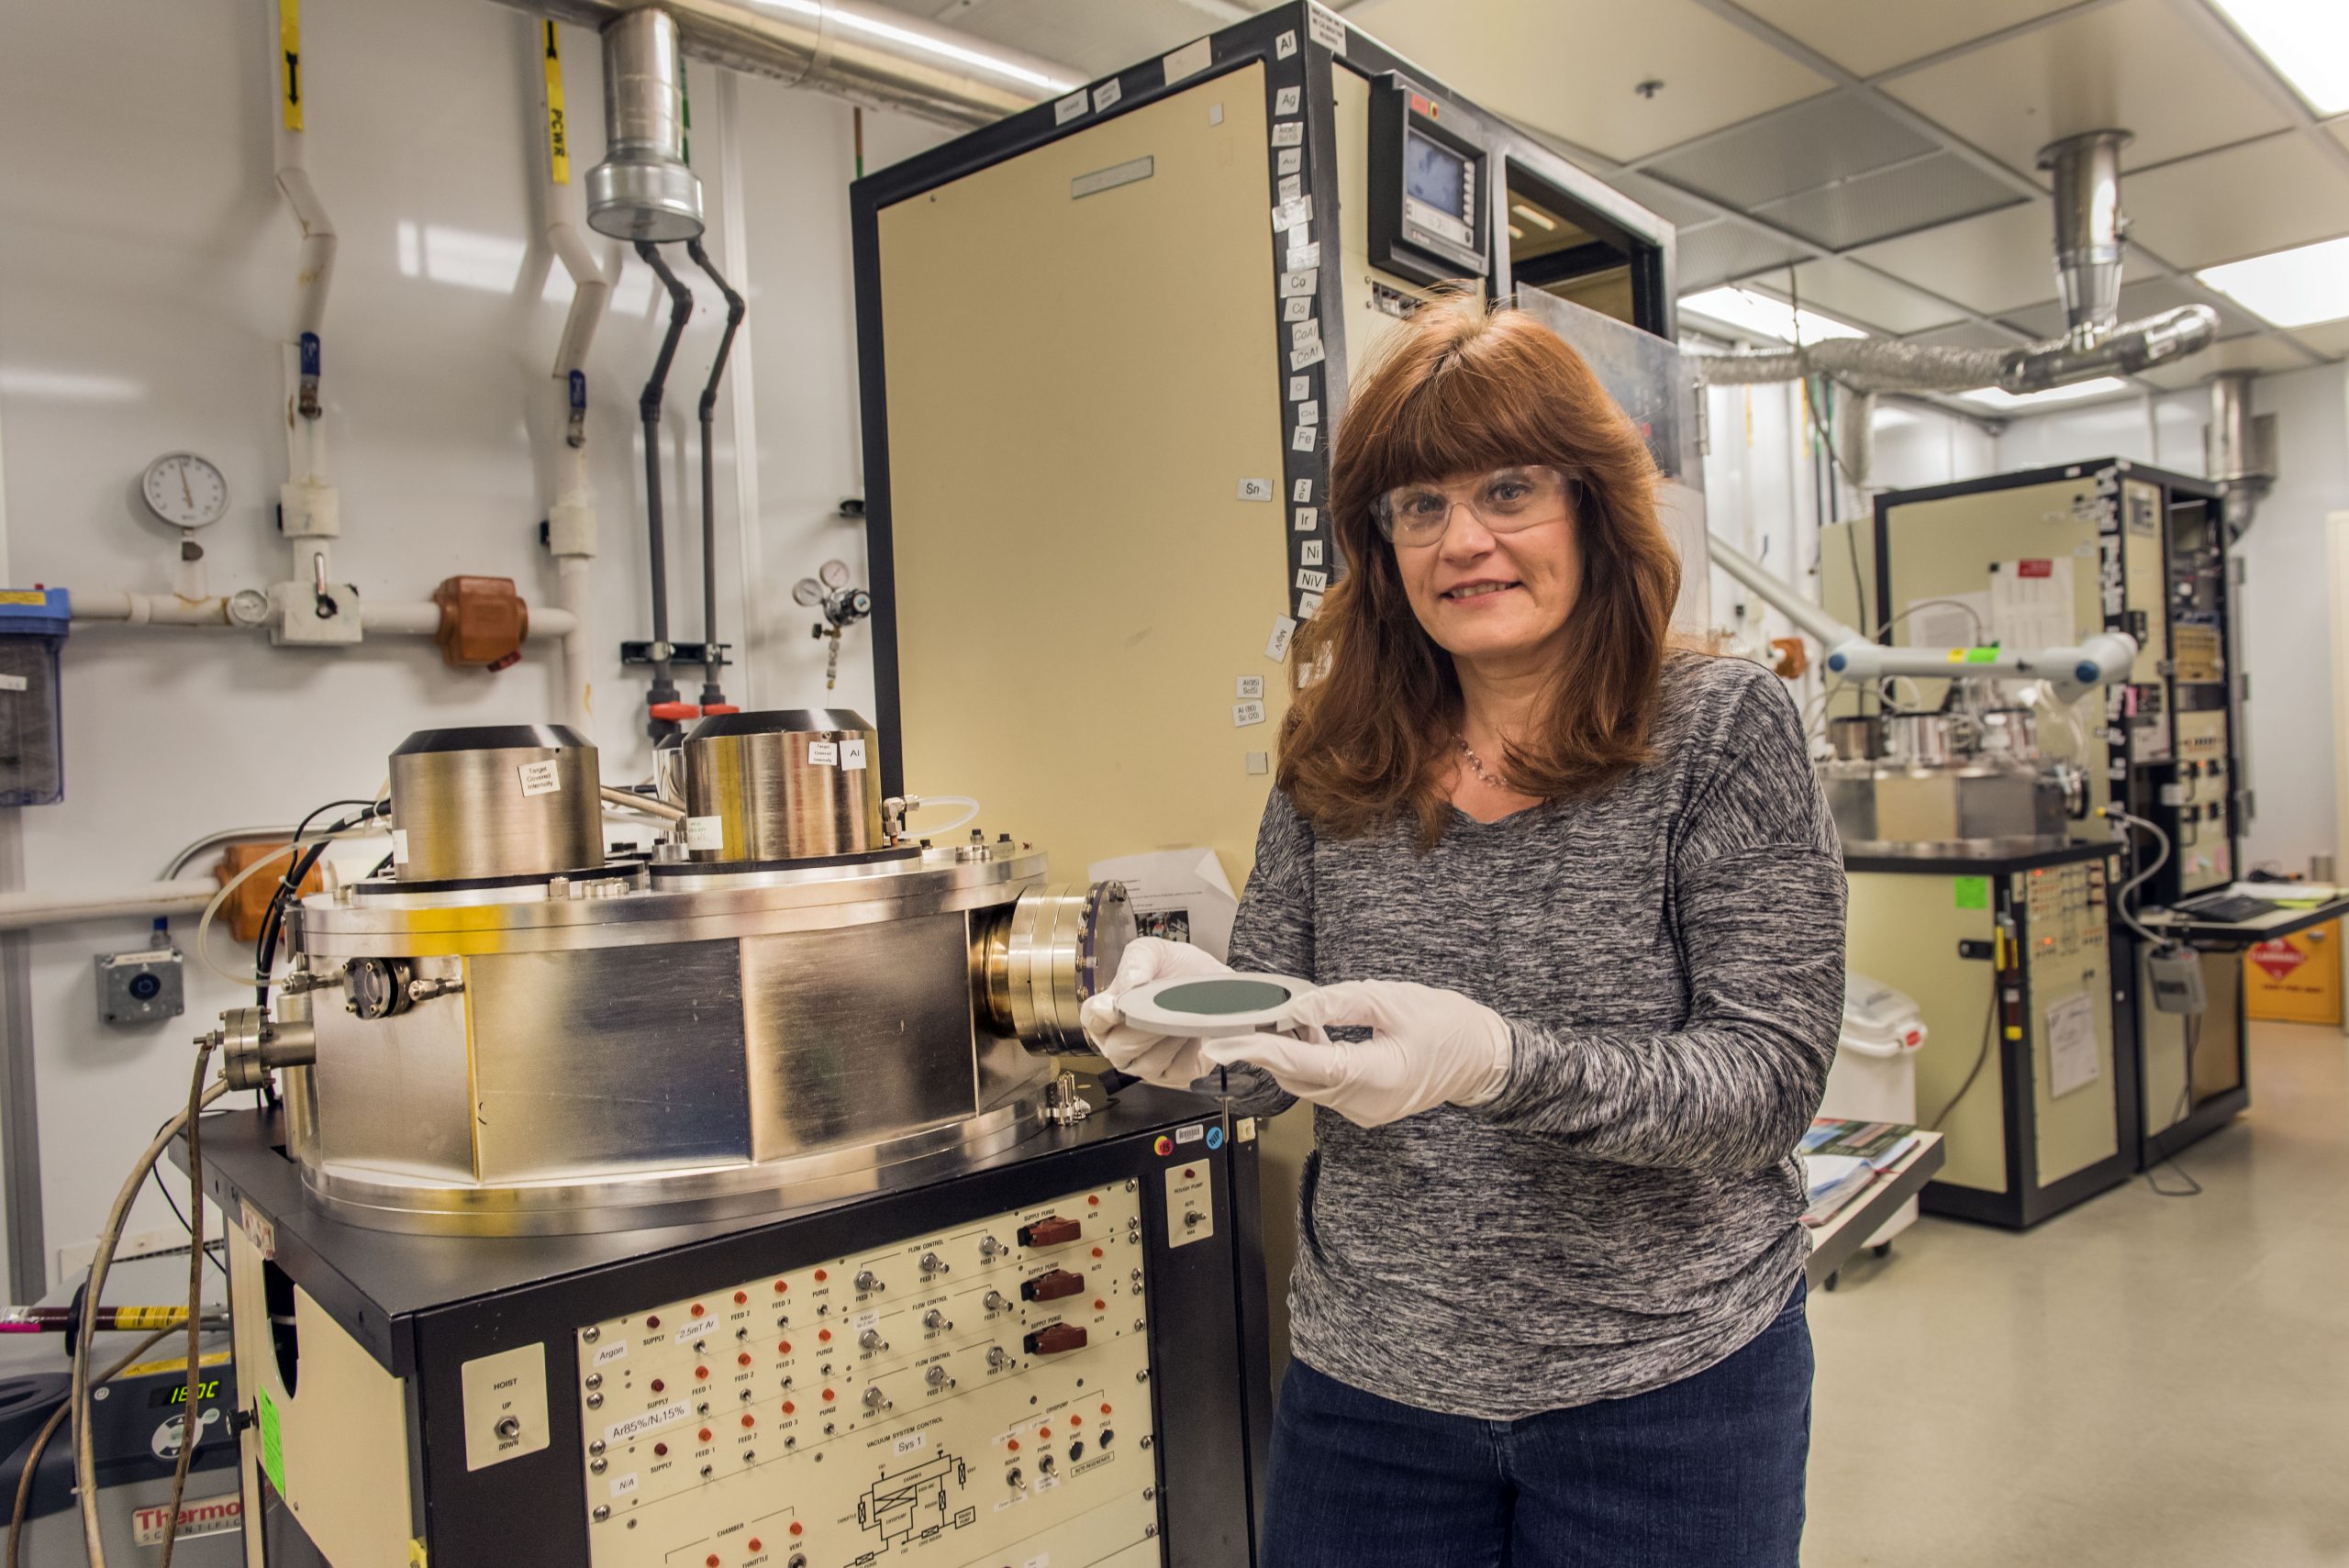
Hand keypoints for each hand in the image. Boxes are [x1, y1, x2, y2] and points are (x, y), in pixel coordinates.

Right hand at [1079, 938, 1232, 1091]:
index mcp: (1108, 1014)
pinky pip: (1177, 1070)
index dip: (1100, 1015)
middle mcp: (1121, 1043)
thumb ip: (1137, 960)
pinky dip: (1188, 1051)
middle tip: (1162, 1008)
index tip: (1114, 1007)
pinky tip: (1192, 1033)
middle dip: (1142, 1028)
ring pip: (1148, 1063)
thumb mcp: (1154, 951)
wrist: (1213, 984)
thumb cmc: (1178, 970)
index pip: (1092, 1019)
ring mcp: (1147, 1062)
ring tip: (1182, 1016)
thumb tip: (1131, 982)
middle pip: (1119, 1048)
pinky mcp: (1176, 1074)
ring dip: (1167, 1037)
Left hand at [1199, 979, 1513, 1127]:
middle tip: (1235, 1025)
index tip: (1226, 1043)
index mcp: (1375, 1076)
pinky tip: (1306, 1035)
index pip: (1305, 1065)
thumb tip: (1294, 1007)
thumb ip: (1339, 1003)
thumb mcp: (1392, 999)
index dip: (1262, 1052)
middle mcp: (1364, 1103)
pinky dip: (1310, 1063)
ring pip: (1309, 1084)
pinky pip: (1325, 1086)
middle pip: (1299, 1078)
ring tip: (1275, 1021)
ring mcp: (1364, 1111)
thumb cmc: (1447, 1025)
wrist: (1483, 1059)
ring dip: (1289, 1055)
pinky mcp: (1364, 1107)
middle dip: (1266, 1051)